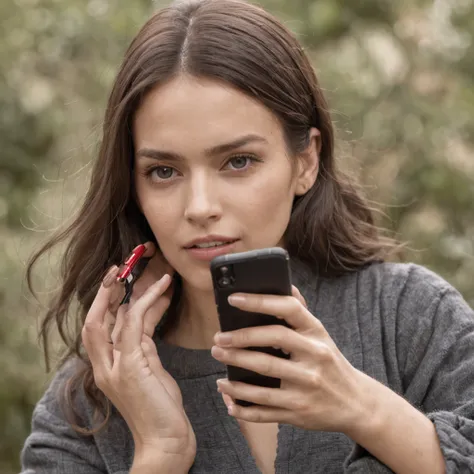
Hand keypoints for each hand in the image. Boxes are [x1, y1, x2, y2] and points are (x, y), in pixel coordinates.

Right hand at [82, 242, 195, 464]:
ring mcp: (113, 367)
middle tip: (119, 268)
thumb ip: (143, 344)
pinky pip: (134, 324)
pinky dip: (147, 301)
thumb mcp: (151, 369)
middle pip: (94, 320)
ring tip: (140, 268)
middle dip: (105, 292)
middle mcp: (105, 366)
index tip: (123, 282)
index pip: (103, 327)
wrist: (165, 441)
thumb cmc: (161, 407)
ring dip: (127, 290)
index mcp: (108, 366)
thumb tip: (143, 317)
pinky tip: (162, 287)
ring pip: (110, 319)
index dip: (109, 302)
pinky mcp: (130, 366)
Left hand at [211, 286, 371, 433]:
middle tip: (218, 338)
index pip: (288, 309)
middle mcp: (313, 358)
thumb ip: (300, 311)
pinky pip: (263, 411)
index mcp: (317, 332)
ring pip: (262, 380)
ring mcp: (305, 388)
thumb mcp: (321, 334)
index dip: (259, 301)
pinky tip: (227, 396)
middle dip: (239, 339)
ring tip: (218, 359)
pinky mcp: (297, 412)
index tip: (233, 299)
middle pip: (271, 342)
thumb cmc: (330, 362)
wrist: (356, 403)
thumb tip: (284, 285)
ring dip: (234, 373)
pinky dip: (240, 405)